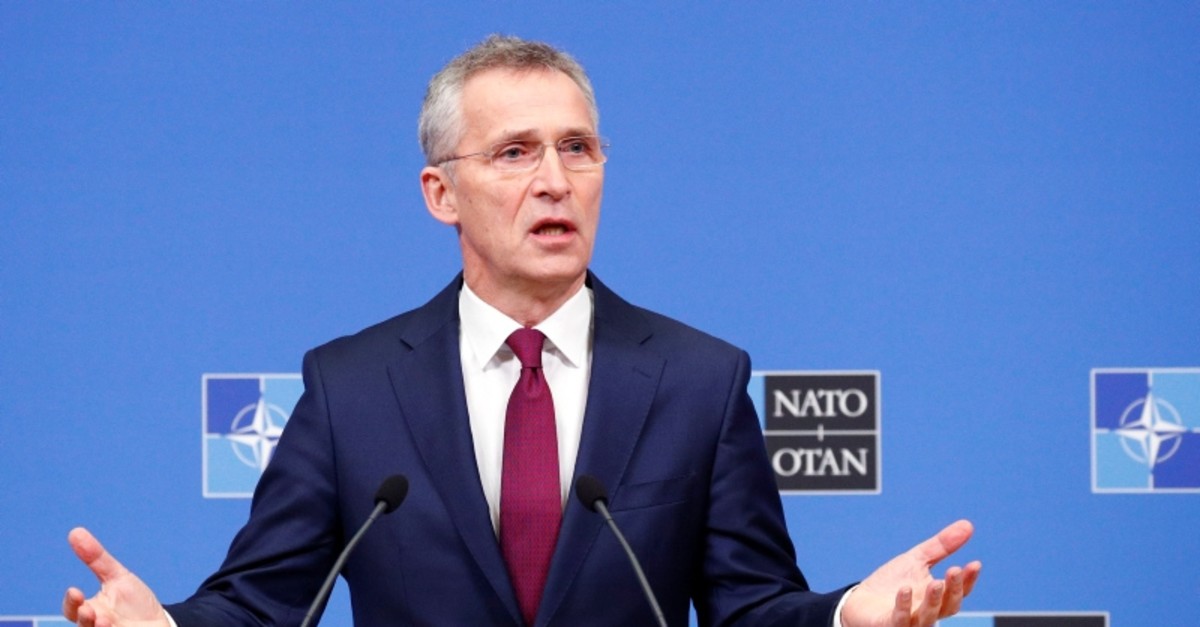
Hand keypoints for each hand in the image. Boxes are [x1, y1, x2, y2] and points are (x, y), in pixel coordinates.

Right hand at [62, 527, 169, 626]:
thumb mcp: (118, 578)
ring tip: (105, 621)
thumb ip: (96, 559)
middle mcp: (96, 626)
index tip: (75, 591)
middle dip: (83, 619)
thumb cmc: (136, 604)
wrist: (161, 625)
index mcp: (92, 611)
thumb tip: (75, 531)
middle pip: (82, 626)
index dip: (71, 602)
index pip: (73, 608)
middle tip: (88, 610)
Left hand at [841, 519, 981, 626]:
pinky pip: (899, 619)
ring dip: (932, 601)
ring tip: (935, 583)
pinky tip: (904, 589)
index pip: (958, 592)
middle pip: (947, 606)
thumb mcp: (917, 560)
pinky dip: (903, 606)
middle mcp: (926, 612)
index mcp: (936, 597)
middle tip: (954, 570)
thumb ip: (941, 546)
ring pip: (927, 617)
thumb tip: (967, 525)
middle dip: (953, 590)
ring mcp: (910, 621)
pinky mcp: (889, 625)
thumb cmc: (891, 583)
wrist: (861, 601)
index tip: (974, 564)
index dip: (968, 580)